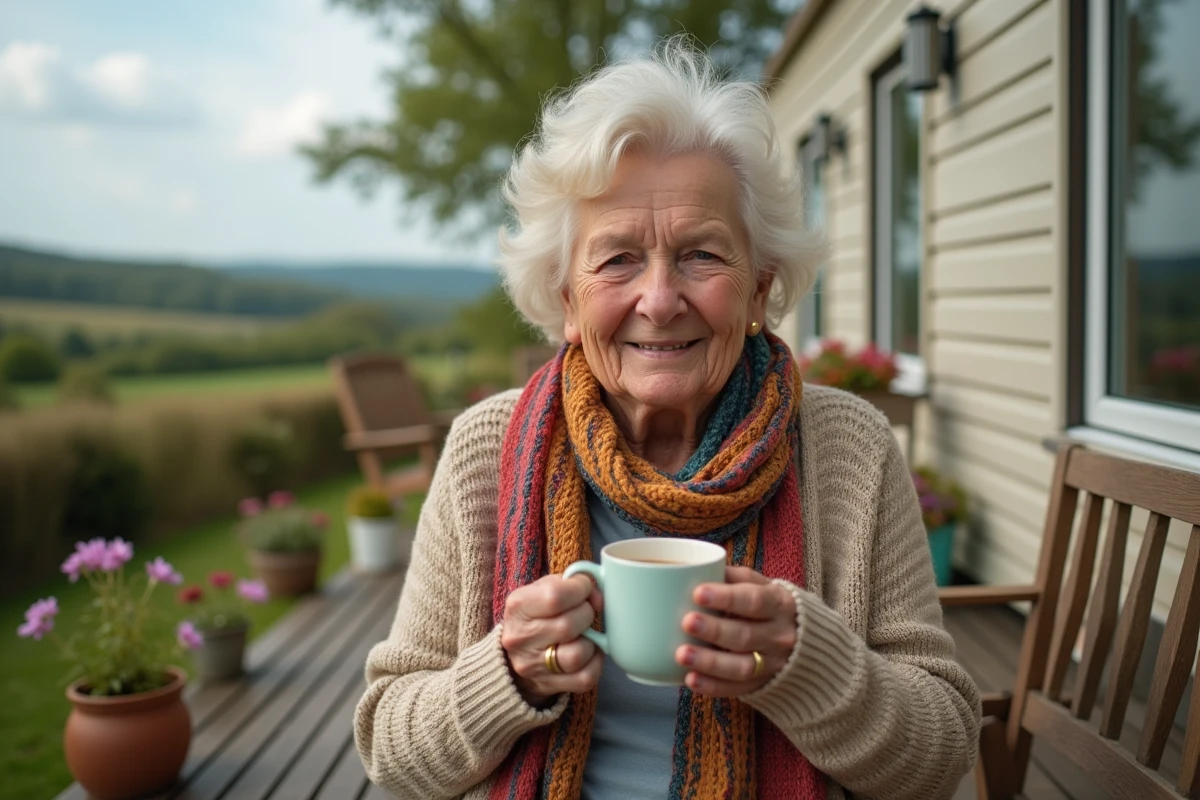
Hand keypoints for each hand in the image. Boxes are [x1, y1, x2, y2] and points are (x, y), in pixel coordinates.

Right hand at [500, 573, 603, 707]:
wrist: (516, 654)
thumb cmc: (537, 614)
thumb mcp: (543, 590)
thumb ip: (571, 583)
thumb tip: (600, 596)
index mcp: (518, 607)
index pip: (555, 596)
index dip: (579, 589)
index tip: (583, 589)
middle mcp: (521, 637)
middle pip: (568, 625)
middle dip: (586, 614)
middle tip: (584, 611)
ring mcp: (533, 665)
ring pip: (576, 655)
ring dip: (590, 641)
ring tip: (585, 634)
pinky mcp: (549, 685)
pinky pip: (586, 677)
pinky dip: (594, 662)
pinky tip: (588, 652)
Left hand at [675, 566, 797, 696]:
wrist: (807, 640)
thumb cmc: (770, 606)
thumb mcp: (762, 585)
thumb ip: (735, 577)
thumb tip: (700, 567)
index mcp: (779, 604)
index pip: (754, 600)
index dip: (727, 597)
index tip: (698, 592)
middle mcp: (780, 636)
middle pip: (745, 635)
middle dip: (714, 630)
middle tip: (686, 622)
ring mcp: (773, 664)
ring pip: (742, 666)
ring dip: (710, 662)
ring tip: (681, 654)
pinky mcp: (762, 685)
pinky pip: (737, 689)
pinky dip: (713, 686)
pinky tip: (690, 679)